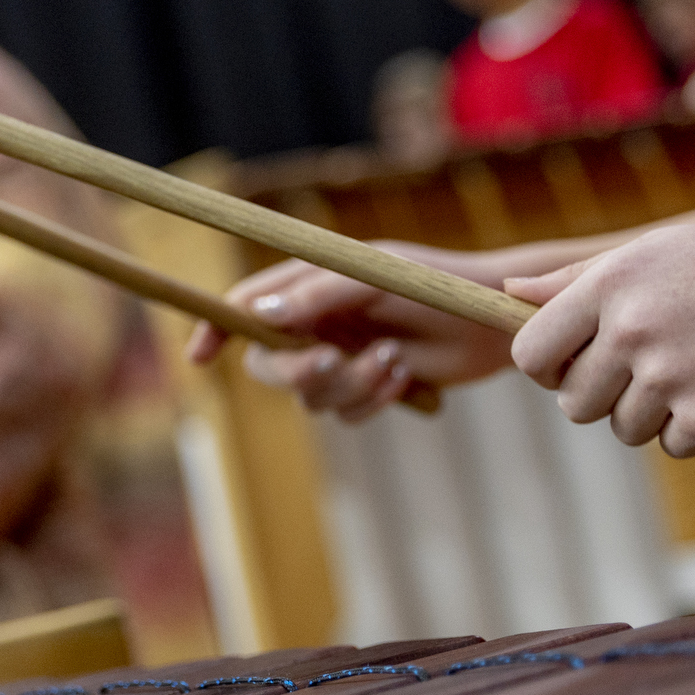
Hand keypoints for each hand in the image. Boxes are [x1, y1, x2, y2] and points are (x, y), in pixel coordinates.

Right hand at [186, 242, 517, 421]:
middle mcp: (320, 321)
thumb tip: (256, 313)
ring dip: (350, 385)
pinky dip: (372, 400)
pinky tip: (404, 377)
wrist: (495, 321)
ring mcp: (343, 355)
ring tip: (393, 362)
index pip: (246, 304)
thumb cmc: (437, 284)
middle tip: (332, 362)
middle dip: (298, 369)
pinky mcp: (369, 386)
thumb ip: (315, 295)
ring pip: (311, 396)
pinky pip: (346, 413)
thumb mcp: (373, 281)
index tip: (199, 356)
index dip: (216, 327)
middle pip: (269, 362)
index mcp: (311, 282)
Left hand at [506, 220, 694, 454]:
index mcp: (611, 283)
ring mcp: (668, 378)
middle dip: (604, 395)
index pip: (529, 353)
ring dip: (654, 412)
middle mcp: (631, 330)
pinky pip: (670, 445)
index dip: (547, 367)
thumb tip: (509, 292)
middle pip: (574, 403)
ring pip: (621, 429)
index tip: (574, 364)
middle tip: (655, 366)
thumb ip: (578, 279)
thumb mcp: (659, 251)